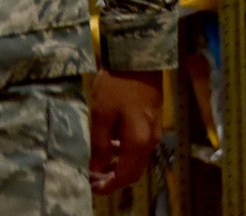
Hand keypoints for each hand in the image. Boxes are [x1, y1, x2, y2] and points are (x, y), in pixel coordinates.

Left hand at [89, 67, 162, 194]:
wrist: (139, 59)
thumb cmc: (117, 86)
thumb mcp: (101, 115)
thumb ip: (100, 144)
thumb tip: (96, 168)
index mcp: (138, 143)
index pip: (126, 176)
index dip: (108, 185)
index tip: (91, 186)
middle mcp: (150, 142)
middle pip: (134, 171)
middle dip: (114, 178)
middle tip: (93, 176)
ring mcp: (153, 132)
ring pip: (137, 159)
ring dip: (118, 165)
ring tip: (98, 162)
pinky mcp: (152, 122)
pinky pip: (139, 147)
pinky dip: (124, 152)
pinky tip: (110, 144)